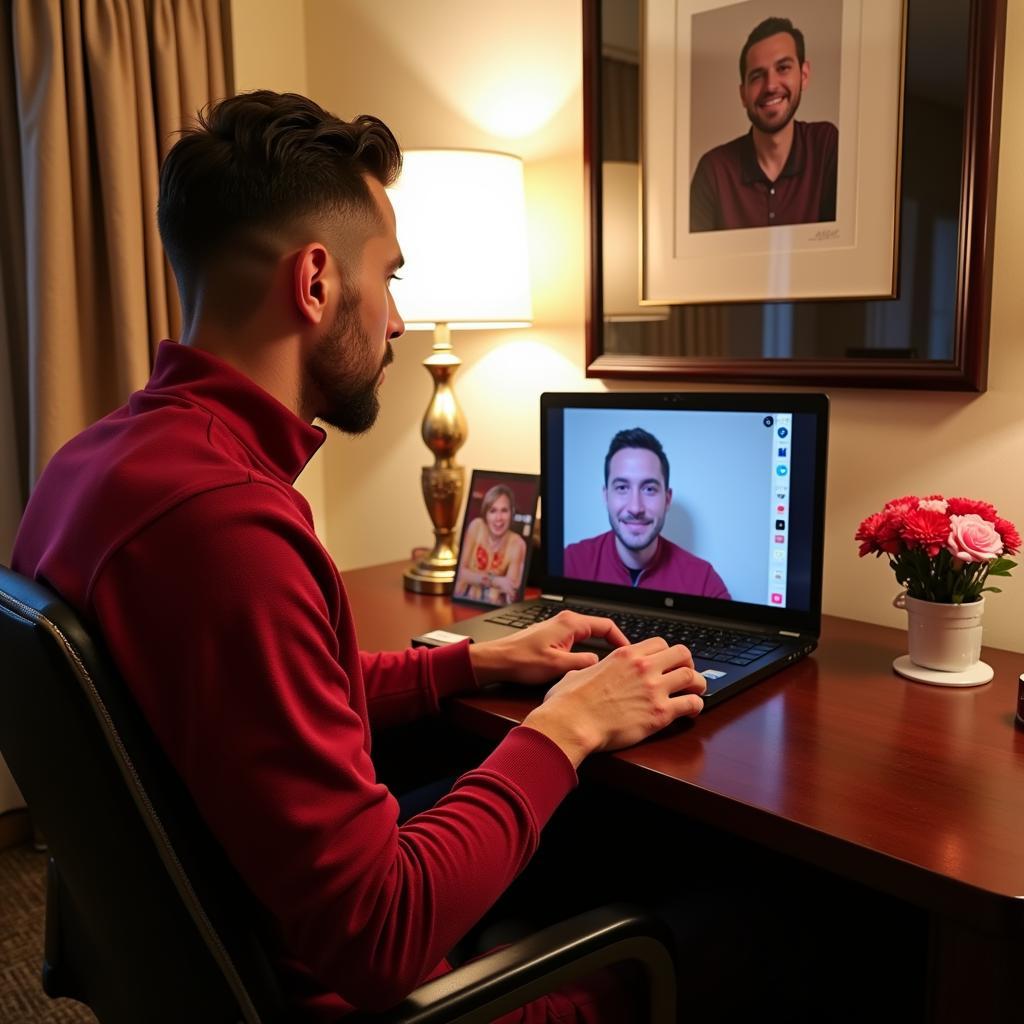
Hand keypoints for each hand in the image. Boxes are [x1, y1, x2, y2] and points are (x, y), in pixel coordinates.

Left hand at [467, 610, 628, 686]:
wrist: (498, 660)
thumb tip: (601, 663)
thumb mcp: (557, 666)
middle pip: (599, 629)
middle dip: (613, 643)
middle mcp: (566, 621)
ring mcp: (558, 628)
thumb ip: (583, 663)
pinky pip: (578, 640)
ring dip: (600, 647)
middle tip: (624, 660)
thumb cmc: (522, 661)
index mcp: (570, 623)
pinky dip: (588, 649)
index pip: (606, 625)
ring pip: (588, 635)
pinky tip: (589, 664)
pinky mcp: (552, 637)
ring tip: (610, 664)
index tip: (630, 654)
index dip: (622, 640)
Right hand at [522, 637, 705, 767]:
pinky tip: (692, 710)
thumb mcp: (575, 674)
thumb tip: (584, 671)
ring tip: (696, 691)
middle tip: (685, 674)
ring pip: (692, 676)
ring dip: (697, 684)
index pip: (660, 643)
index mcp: (624, 654)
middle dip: (687, 663)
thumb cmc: (569, 702)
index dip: (666, 653)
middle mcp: (643, 667)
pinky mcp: (660, 713)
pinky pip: (691, 704)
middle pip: (682, 653)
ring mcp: (654, 689)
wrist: (572, 723)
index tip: (666, 663)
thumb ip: (586, 669)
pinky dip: (696, 706)